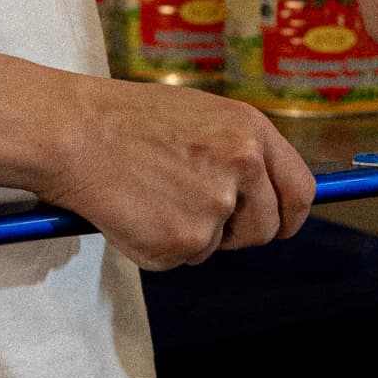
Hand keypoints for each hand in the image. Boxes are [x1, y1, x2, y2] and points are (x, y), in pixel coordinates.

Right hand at [34, 72, 316, 269]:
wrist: (76, 132)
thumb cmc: (130, 122)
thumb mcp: (203, 119)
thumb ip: (240, 153)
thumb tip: (266, 197)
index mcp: (252, 130)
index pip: (300, 190)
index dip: (289, 215)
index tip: (277, 225)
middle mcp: (244, 164)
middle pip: (267, 229)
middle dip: (236, 233)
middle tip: (193, 212)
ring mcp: (217, 204)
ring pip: (221, 246)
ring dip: (196, 237)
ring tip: (157, 199)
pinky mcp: (186, 239)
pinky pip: (183, 259)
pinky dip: (160, 246)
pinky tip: (137, 210)